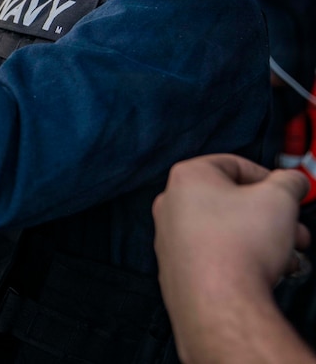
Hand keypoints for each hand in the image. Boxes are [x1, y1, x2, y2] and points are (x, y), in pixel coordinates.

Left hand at [153, 154, 311, 360]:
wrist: (219, 301)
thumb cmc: (242, 245)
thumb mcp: (281, 198)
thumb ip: (289, 182)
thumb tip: (292, 180)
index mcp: (188, 177)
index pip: (234, 164)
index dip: (268, 178)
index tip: (287, 194)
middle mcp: (171, 204)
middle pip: (231, 201)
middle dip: (271, 216)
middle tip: (296, 230)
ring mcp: (170, 238)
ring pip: (226, 230)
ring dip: (262, 240)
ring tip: (289, 257)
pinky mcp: (176, 268)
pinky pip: (214, 255)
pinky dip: (241, 259)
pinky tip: (266, 273)